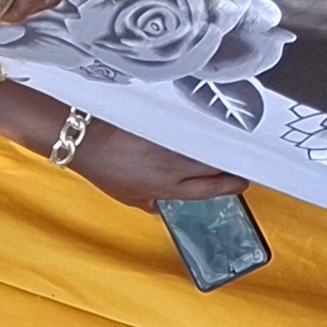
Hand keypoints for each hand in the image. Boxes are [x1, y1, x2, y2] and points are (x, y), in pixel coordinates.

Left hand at [66, 117, 246, 211]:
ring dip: (220, 144)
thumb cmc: (103, 166)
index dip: (231, 185)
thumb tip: (164, 207)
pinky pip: (194, 125)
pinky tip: (208, 125)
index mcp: (169, 187)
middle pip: (218, 164)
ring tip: (228, 142)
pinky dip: (203, 127)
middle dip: (233, 163)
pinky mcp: (168, 119)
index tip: (241, 181)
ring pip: (210, 144)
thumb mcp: (129, 197)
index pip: (212, 188)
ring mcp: (173, 141)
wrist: (86, 138)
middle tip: (239, 160)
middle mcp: (175, 165)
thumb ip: (153, 202)